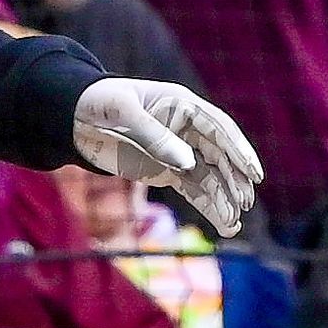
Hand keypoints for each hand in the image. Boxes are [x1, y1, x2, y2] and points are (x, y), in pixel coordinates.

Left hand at [72, 77, 260, 237]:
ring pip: (211, 177)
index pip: (221, 130)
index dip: (239, 151)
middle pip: (221, 157)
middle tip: (244, 204)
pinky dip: (210, 206)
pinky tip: (224, 223)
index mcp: (184, 106)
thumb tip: (188, 163)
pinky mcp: (168, 171)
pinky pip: (195, 190)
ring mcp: (180, 152)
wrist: (75, 116)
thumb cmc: (99, 103)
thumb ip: (153, 136)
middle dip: (234, 181)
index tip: (252, 173)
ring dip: (225, 199)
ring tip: (233, 224)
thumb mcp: (122, 111)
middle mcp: (189, 130)